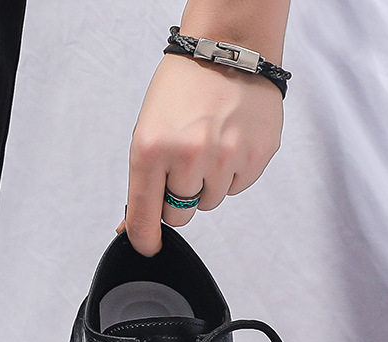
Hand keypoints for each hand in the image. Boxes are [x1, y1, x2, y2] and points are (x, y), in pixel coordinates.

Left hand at [117, 53, 283, 255]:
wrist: (227, 49)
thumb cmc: (182, 89)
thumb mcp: (146, 132)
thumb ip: (140, 184)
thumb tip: (130, 228)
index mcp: (152, 149)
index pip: (145, 214)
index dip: (144, 238)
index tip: (146, 247)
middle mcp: (189, 155)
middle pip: (179, 215)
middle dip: (177, 198)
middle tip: (183, 164)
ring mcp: (226, 156)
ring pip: (209, 203)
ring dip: (206, 184)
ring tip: (208, 146)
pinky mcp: (256, 155)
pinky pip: (236, 188)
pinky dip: (231, 173)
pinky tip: (228, 143)